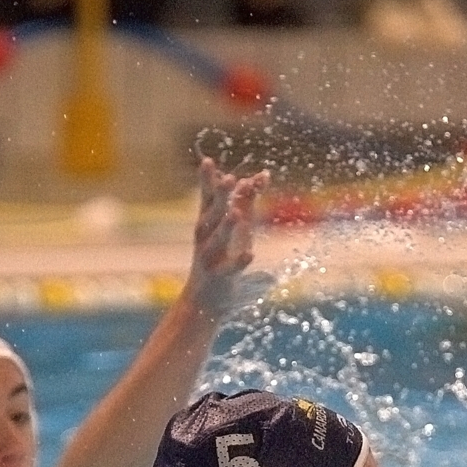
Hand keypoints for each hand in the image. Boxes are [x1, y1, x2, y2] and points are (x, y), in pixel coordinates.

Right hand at [184, 157, 269, 319]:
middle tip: (228, 179)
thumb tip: (261, 175)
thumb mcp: (236, 229)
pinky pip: (228, 270)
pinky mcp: (218, 280)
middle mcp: (205, 240)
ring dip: (226, 227)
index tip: (207, 161)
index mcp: (208, 225)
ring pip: (216, 241)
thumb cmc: (222, 261)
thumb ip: (247, 203)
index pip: (208, 198)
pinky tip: (249, 255)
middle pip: (211, 214)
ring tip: (237, 215)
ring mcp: (209, 260)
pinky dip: (238, 263)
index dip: (208, 181)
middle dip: (219, 198)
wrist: (205, 304)